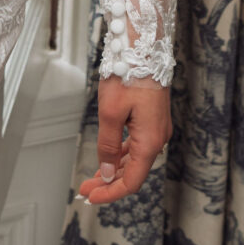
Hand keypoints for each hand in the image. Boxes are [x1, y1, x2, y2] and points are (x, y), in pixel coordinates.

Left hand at [75, 75, 171, 204]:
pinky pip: (137, 144)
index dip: (111, 193)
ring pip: (135, 159)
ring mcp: (156, 129)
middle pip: (133, 172)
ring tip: (94, 177)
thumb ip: (108, 146)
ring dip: (115, 169)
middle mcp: (157, 138)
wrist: (143, 47)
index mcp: (150, 141)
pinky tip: (110, 157)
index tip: (91, 198)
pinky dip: (122, 154)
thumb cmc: (128, 74)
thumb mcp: (110, 113)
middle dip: (109, 183)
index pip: (132, 181)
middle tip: (86, 189)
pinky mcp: (152, 119)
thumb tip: (108, 173)